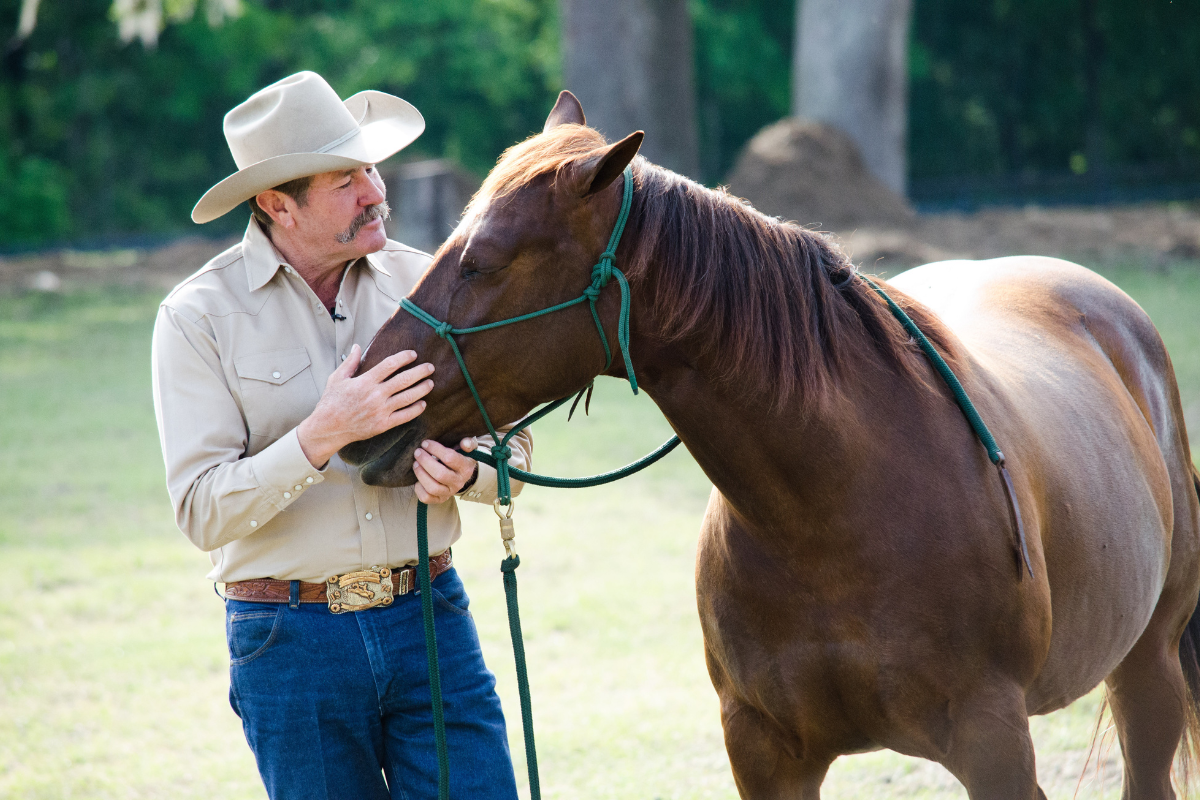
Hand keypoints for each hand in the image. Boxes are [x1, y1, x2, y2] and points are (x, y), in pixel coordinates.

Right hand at [298, 344, 433, 467]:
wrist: (328, 428)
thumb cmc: (331, 402)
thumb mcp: (337, 378)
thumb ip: (350, 362)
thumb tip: (357, 346)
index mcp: (365, 381)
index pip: (390, 364)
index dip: (404, 357)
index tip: (413, 354)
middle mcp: (375, 395)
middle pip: (404, 380)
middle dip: (420, 372)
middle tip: (430, 367)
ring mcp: (380, 410)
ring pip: (408, 397)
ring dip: (422, 389)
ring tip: (431, 383)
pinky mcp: (383, 425)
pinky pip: (404, 416)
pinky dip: (416, 410)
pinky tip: (423, 403)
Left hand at [413, 438, 478, 503]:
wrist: (460, 474)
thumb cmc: (459, 457)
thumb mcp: (467, 448)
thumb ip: (468, 442)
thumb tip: (464, 443)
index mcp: (466, 468)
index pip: (450, 458)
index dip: (435, 449)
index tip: (425, 443)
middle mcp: (459, 482)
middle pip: (440, 474)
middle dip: (425, 461)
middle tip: (417, 452)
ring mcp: (449, 493)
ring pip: (432, 488)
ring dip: (421, 474)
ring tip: (415, 463)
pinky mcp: (440, 499)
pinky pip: (426, 498)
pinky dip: (419, 489)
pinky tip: (417, 478)